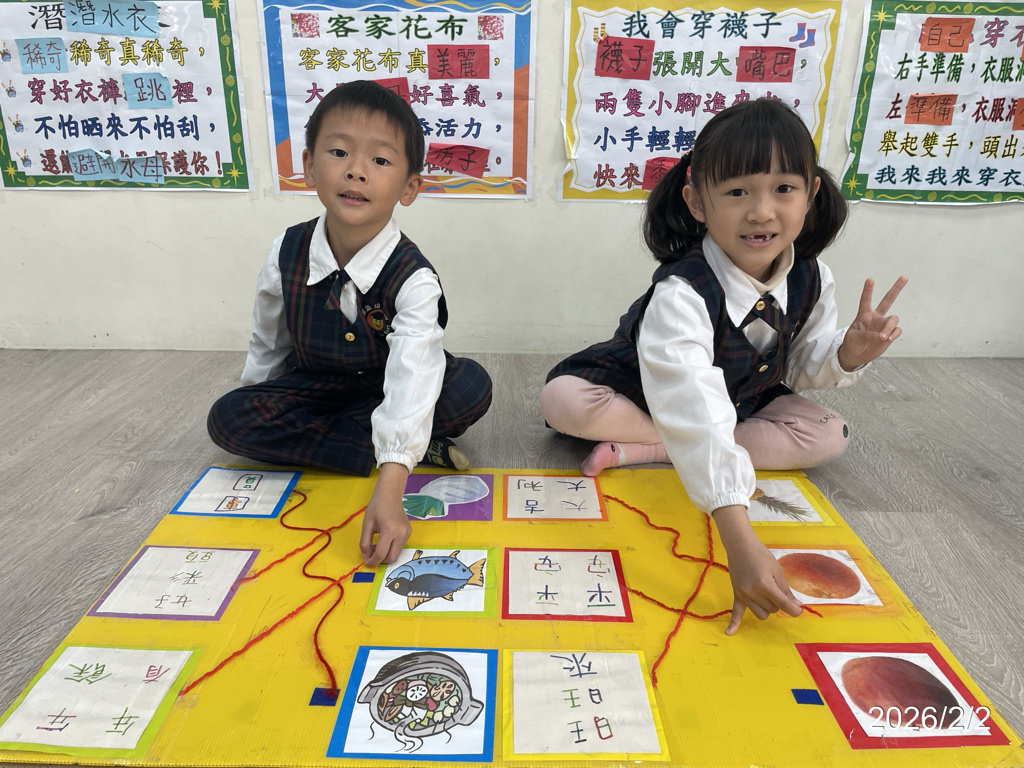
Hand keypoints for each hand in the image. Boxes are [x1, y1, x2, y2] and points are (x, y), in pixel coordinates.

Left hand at [359, 463, 411, 566]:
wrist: (390, 494)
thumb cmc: (376, 507)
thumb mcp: (367, 525)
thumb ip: (365, 543)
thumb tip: (367, 557)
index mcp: (389, 530)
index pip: (381, 554)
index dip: (372, 561)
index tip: (366, 561)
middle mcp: (401, 533)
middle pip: (392, 558)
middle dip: (380, 560)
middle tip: (371, 552)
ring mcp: (407, 533)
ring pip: (396, 554)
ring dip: (386, 554)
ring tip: (377, 544)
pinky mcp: (409, 532)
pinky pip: (399, 547)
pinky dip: (391, 548)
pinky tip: (385, 540)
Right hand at [712, 505, 803, 634]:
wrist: (740, 546)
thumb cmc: (761, 556)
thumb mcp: (777, 571)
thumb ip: (785, 591)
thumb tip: (795, 606)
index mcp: (765, 584)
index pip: (783, 604)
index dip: (794, 610)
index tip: (799, 610)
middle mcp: (753, 592)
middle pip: (772, 610)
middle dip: (778, 603)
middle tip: (776, 589)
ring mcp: (743, 594)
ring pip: (761, 614)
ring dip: (767, 608)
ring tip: (766, 595)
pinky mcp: (737, 595)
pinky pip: (736, 612)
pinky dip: (733, 623)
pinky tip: (729, 632)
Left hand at [838, 276, 908, 370]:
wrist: (855, 355)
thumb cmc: (852, 342)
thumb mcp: (853, 336)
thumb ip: (865, 333)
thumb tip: (879, 335)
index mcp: (864, 315)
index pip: (866, 300)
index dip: (868, 290)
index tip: (870, 279)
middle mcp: (876, 317)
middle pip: (888, 300)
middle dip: (896, 288)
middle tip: (905, 277)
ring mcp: (883, 325)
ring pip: (893, 319)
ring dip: (889, 327)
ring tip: (882, 337)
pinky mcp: (889, 334)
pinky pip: (897, 330)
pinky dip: (894, 334)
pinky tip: (888, 338)